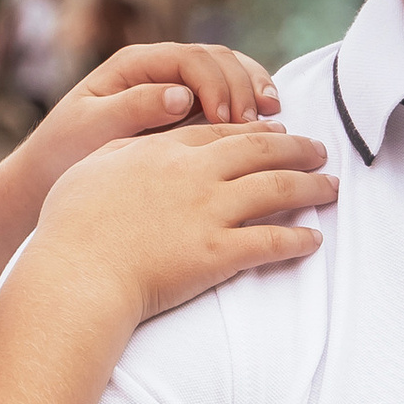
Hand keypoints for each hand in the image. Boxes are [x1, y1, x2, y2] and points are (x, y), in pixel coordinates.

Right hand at [32, 114, 335, 320]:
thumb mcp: (90, 169)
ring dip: (311, 187)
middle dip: (296, 147)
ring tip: (332, 187)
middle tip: (320, 149)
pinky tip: (314, 240)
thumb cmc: (71, 227)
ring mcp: (210, 213)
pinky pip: (270, 242)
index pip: (220, 132)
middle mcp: (194, 175)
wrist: (78, 274)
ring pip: (277, 190)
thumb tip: (133, 143)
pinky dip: (298, 240)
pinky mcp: (218, 253)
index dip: (252, 130)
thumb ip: (119, 151)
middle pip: (260, 151)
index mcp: (163, 151)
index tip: (273, 131)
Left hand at [37, 38, 280, 170]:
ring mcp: (176, 85)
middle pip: (216, 59)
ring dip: (253, 90)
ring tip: (272, 118)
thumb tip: (181, 95)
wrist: (53, 172)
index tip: (225, 118)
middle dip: (242, 87)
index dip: (214, 83)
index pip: (189, 58)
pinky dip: (249, 104)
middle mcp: (159, 67)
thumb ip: (134, 108)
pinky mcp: (187, 108)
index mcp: (135, 64)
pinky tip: (264, 123)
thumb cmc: (66, 151)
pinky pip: (228, 94)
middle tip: (255, 124)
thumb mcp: (92, 128)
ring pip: (229, 71)